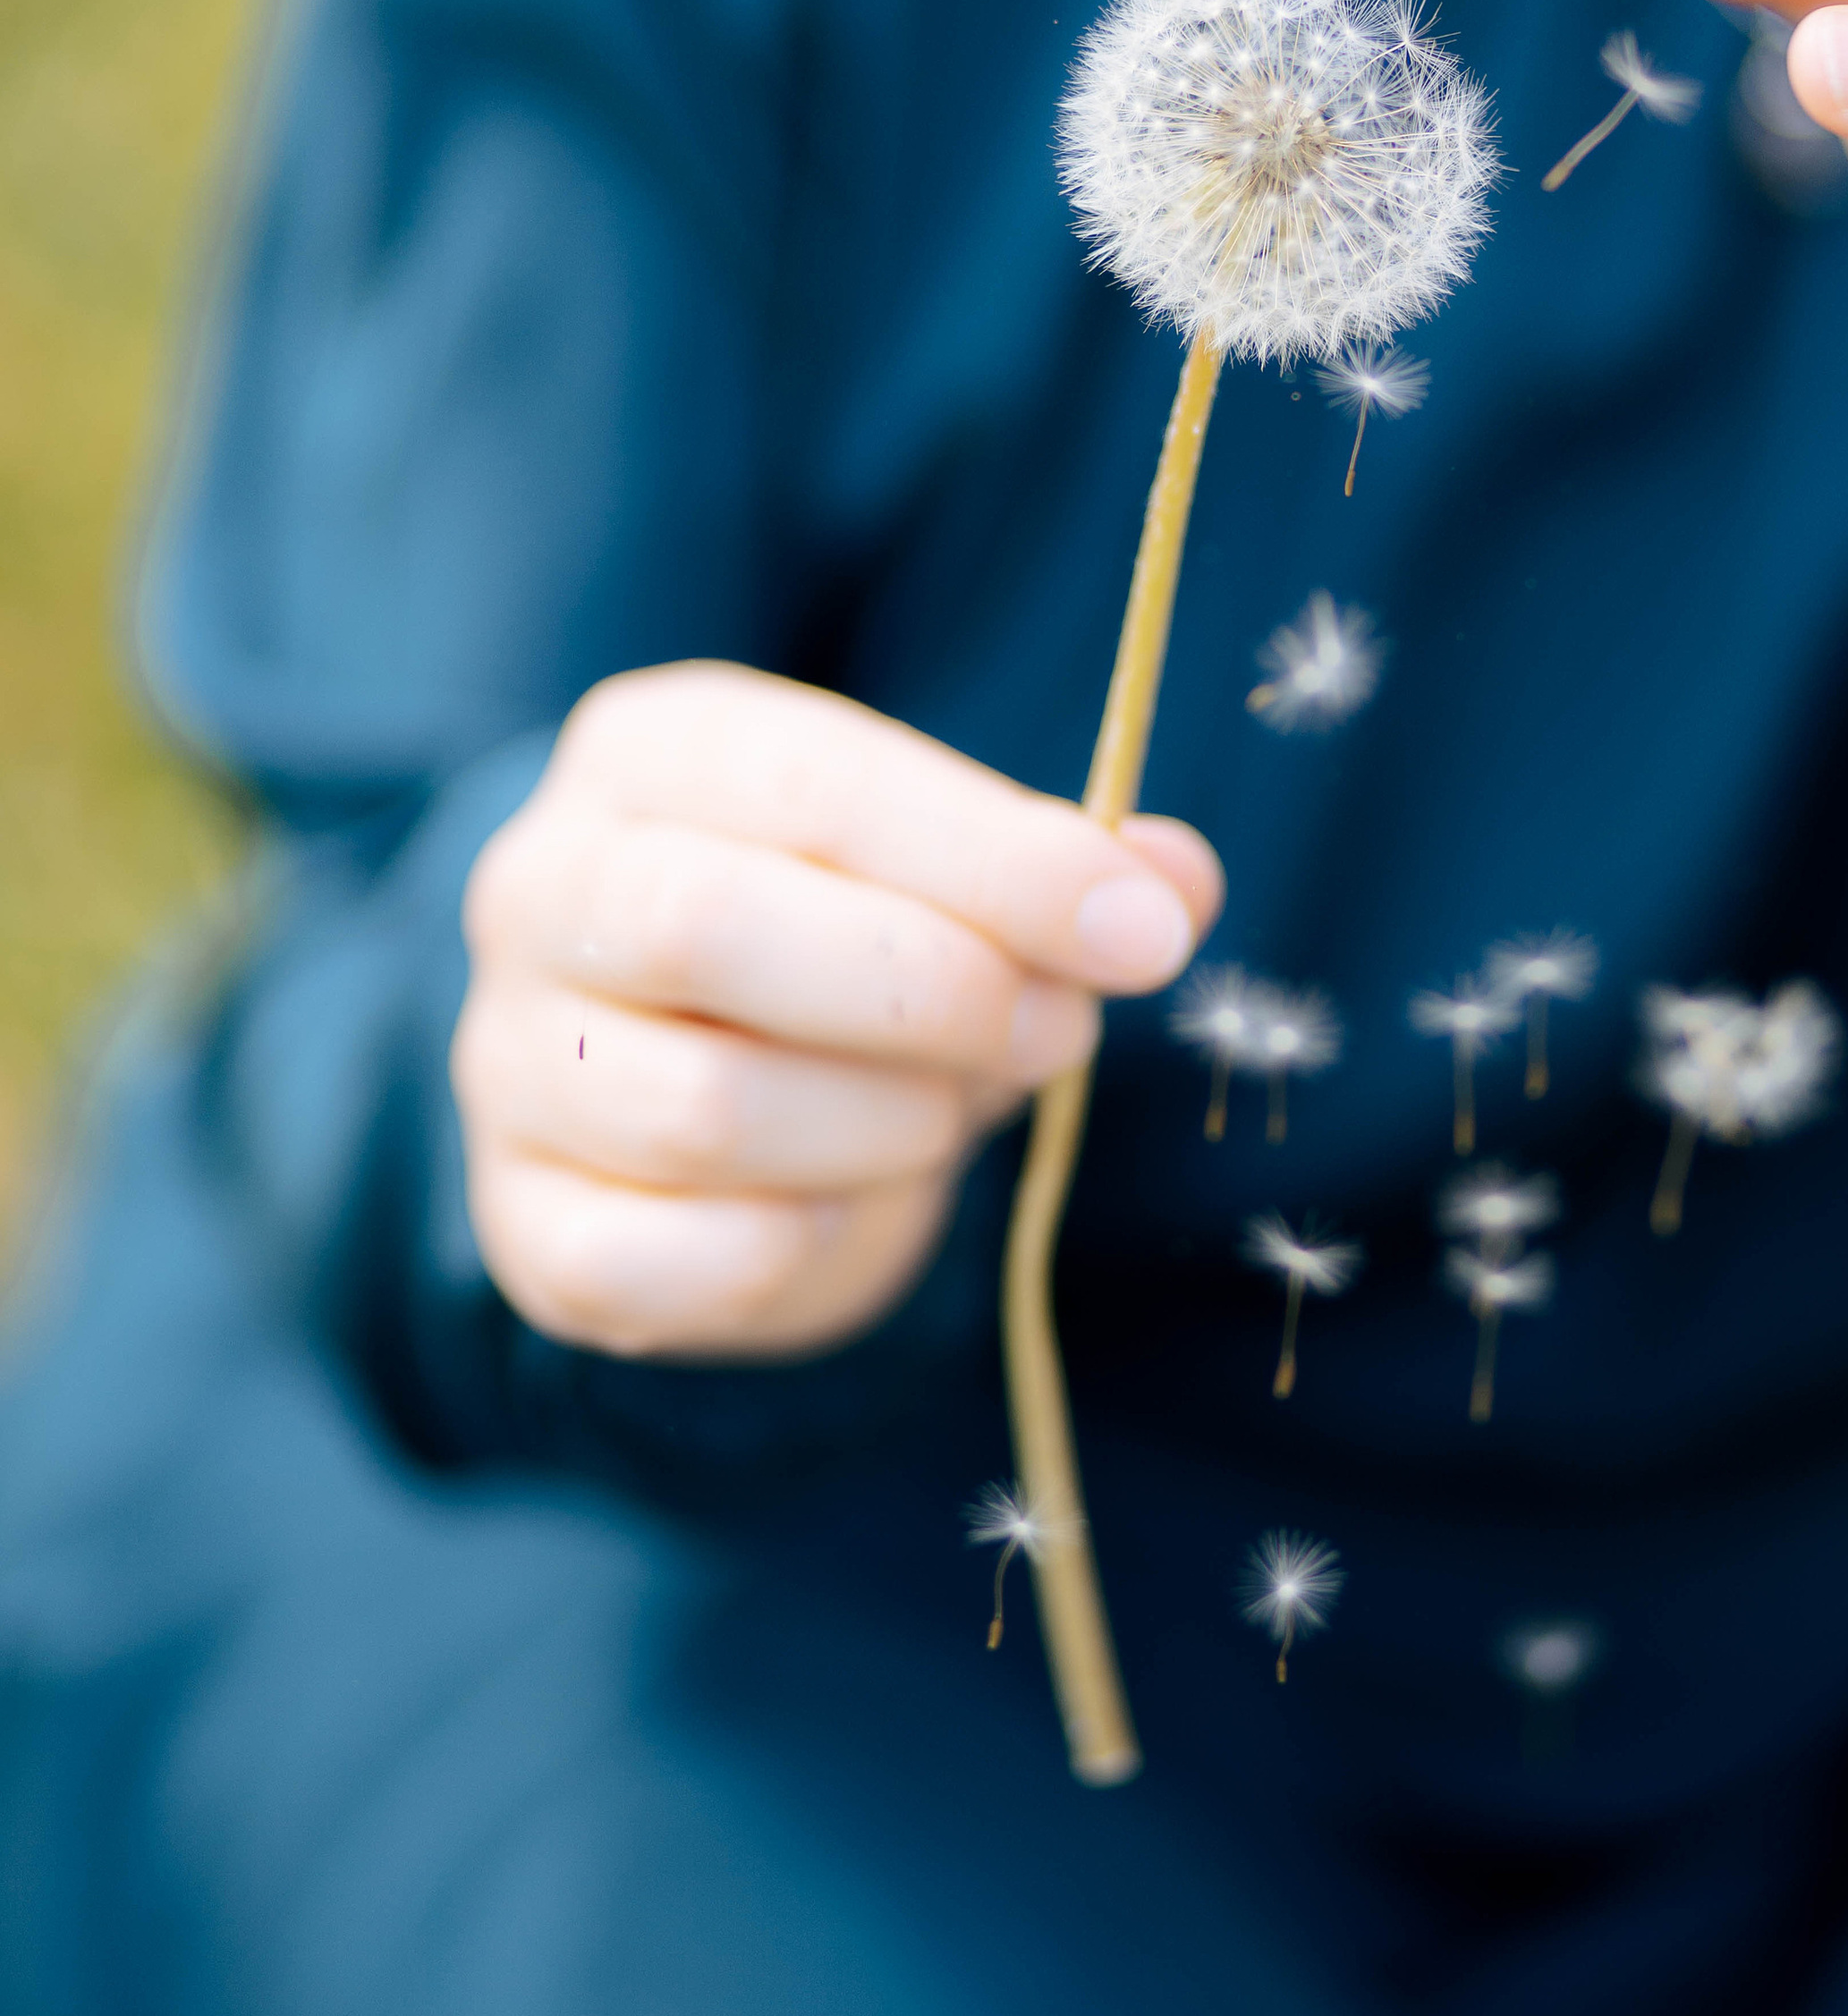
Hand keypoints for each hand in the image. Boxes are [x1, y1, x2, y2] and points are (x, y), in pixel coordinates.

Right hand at [454, 663, 1221, 1358]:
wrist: (700, 1073)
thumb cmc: (852, 935)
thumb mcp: (959, 868)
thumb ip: (1067, 869)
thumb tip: (1170, 887)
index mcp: (654, 754)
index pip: (814, 789)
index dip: (992, 862)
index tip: (1141, 934)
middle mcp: (542, 887)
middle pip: (707, 929)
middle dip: (931, 993)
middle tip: (1059, 1034)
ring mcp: (509, 1058)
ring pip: (698, 1111)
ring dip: (883, 1127)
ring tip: (953, 1110)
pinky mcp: (523, 1221)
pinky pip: (656, 1260)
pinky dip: (785, 1248)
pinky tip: (841, 1201)